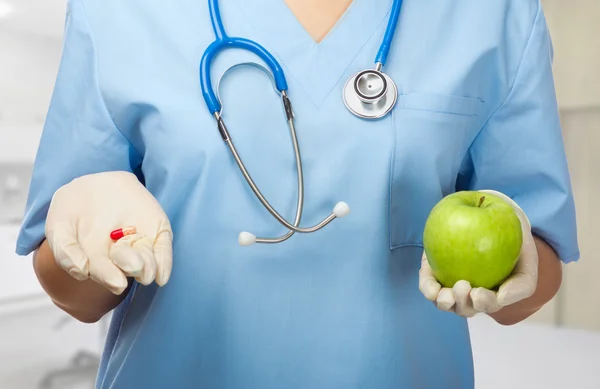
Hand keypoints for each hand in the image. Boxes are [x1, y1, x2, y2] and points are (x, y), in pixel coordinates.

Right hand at [45, 171, 172, 294]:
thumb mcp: (59, 227)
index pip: (107, 273)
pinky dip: (164, 261)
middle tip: (133, 266)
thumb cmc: (72, 213)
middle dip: (132, 267)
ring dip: (149, 264)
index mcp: (98, 260)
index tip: (116, 282)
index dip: (110, 277)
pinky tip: (162, 275)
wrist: (91, 186)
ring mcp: (141, 243)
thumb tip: (81, 272)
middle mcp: (123, 256)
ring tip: (144, 263)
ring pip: (149, 259)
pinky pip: (163, 247)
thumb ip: (65, 251)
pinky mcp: (157, 230)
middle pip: (130, 267)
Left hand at [419, 190, 538, 316]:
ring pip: (444, 302)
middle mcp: (470, 294)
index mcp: (492, 295)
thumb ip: (523, 283)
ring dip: (443, 302)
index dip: (483, 304)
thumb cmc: (513, 242)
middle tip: (463, 287)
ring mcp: (450, 284)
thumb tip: (502, 297)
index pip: (488, 304)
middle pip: (464, 308)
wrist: (490, 214)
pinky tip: (431, 288)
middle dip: (462, 304)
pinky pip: (427, 284)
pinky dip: (428, 288)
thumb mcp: (528, 260)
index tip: (479, 293)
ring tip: (444, 295)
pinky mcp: (434, 271)